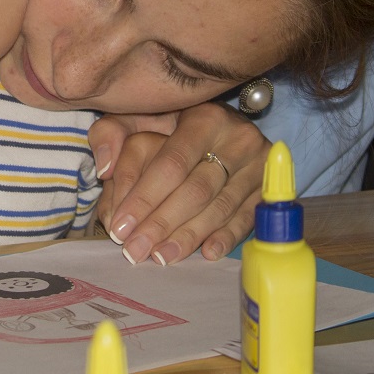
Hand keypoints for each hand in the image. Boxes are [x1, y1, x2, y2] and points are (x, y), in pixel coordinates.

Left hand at [89, 102, 271, 264]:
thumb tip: (104, 168)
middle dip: (162, 223)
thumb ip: (111, 133)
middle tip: (135, 250)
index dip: (144, 198)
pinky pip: (248, 216)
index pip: (171, 164)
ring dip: (188, 237)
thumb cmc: (174, 126)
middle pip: (196, 190)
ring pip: (221, 207)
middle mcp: (237, 137)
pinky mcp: (269, 186)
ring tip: (160, 257)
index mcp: (204, 117)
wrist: (226, 127)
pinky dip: (227, 237)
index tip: (120, 227)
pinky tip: (206, 253)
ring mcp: (259, 164)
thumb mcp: (140, 117)